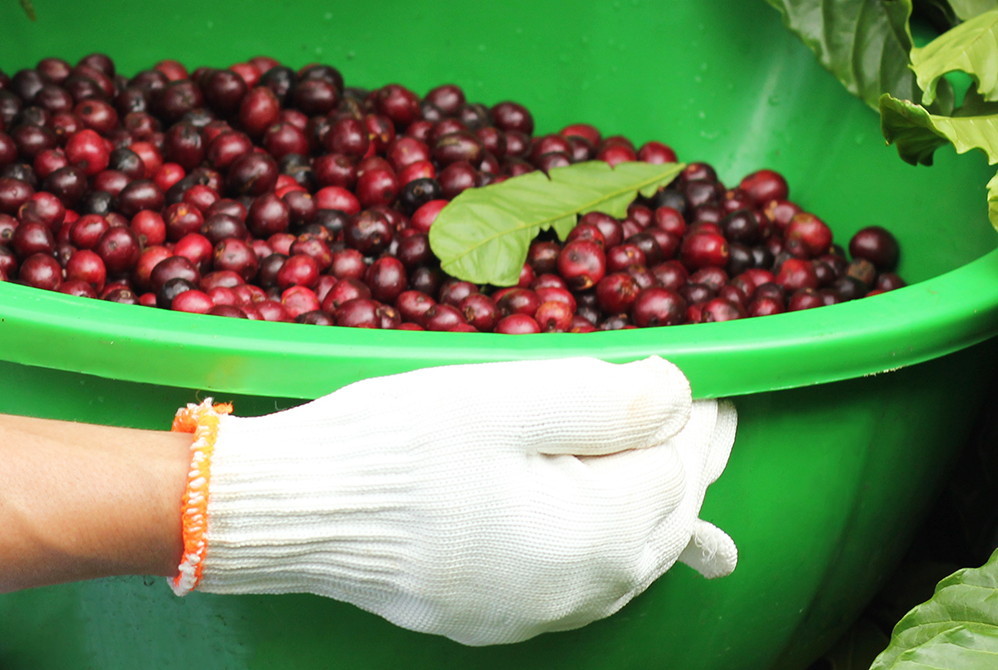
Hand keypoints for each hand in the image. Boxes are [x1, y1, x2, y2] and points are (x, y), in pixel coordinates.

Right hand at [187, 356, 736, 644]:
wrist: (292, 509)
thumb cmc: (392, 446)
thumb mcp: (502, 398)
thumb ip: (603, 398)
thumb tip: (679, 395)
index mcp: (592, 533)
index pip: (674, 469)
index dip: (695, 421)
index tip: (705, 383)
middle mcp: (575, 590)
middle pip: (662, 525)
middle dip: (689, 467)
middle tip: (705, 421)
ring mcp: (532, 613)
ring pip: (626, 564)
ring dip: (657, 516)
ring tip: (689, 486)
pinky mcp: (490, 615)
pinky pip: (578, 583)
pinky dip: (609, 550)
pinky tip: (610, 540)